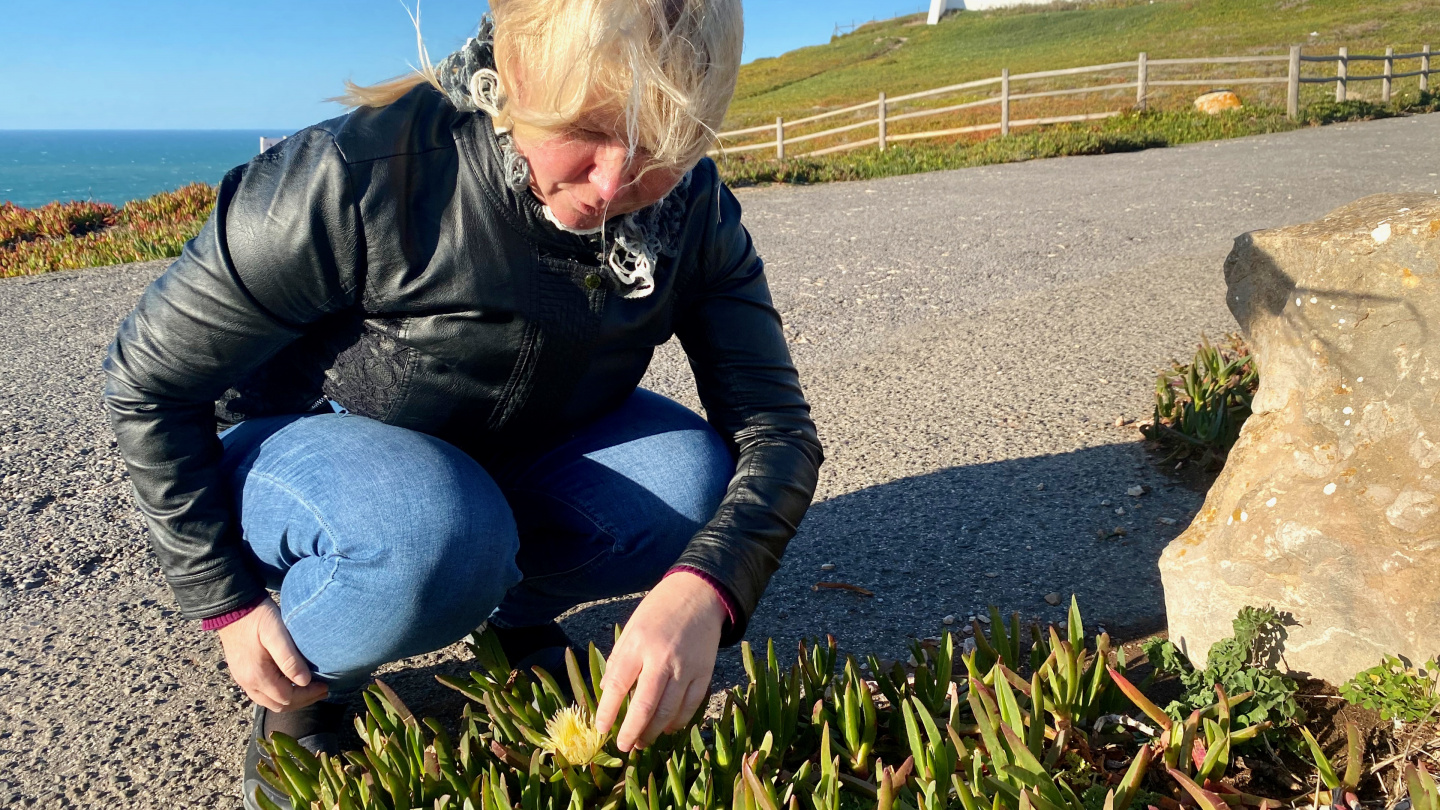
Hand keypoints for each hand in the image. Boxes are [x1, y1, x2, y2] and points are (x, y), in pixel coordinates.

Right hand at [216, 599, 328, 712]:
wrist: (231, 607)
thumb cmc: (257, 616)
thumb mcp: (276, 633)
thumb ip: (289, 659)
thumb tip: (304, 681)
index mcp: (258, 675)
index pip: (288, 698)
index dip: (308, 695)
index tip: (325, 685)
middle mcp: (248, 683)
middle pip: (279, 704)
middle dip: (302, 700)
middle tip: (322, 690)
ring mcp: (242, 679)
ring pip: (269, 701)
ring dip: (291, 699)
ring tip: (310, 689)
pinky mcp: (241, 673)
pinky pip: (261, 693)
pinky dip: (278, 694)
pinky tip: (290, 683)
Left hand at [594, 571, 726, 750]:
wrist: (698, 594)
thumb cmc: (658, 611)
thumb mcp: (631, 629)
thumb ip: (618, 660)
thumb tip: (606, 691)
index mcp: (638, 644)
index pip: (618, 685)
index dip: (608, 712)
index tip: (601, 730)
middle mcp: (662, 657)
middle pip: (645, 705)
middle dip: (632, 731)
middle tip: (624, 746)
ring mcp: (686, 667)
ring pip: (669, 711)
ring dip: (654, 732)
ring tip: (643, 741)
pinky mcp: (705, 672)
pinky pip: (692, 705)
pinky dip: (679, 721)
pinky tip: (668, 728)